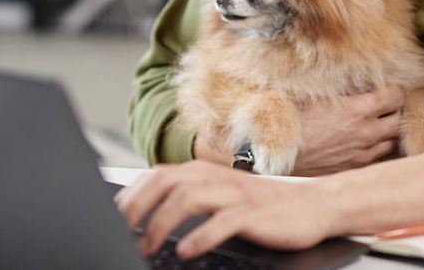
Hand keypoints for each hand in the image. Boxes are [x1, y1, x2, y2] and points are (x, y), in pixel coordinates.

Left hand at [114, 160, 336, 259]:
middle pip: (165, 182)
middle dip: (137, 207)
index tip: (110, 220)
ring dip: (161, 223)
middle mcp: (214, 177)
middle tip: (119, 233)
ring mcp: (234, 194)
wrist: (313, 205)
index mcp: (202, 172)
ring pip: (187, 199)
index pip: (155, 176)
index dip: (129, 196)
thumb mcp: (220, 198)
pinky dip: (200, 236)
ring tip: (145, 246)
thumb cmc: (262, 207)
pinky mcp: (253, 213)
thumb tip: (146, 217)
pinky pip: (222, 222)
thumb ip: (188, 200)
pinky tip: (185, 250)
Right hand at [291, 84, 405, 175]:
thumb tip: (356, 73)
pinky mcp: (358, 167)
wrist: (283, 154)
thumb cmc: (296, 120)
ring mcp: (365, 153)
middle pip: (401, 118)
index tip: (387, 87)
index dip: (395, 89)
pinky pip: (382, 157)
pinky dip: (382, 148)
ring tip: (381, 123)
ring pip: (395, 140)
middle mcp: (368, 132)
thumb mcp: (318, 93)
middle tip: (387, 104)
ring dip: (391, 130)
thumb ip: (343, 85)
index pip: (397, 95)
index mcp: (360, 109)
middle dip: (397, 109)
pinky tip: (371, 142)